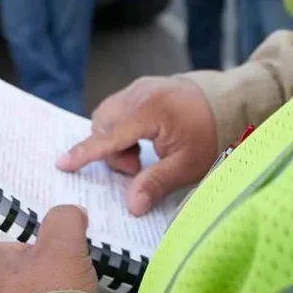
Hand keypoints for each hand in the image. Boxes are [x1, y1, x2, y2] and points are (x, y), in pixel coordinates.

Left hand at [0, 205, 98, 292]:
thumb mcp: (63, 247)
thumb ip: (63, 218)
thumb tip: (69, 213)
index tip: (10, 188)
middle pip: (4, 244)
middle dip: (30, 233)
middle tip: (54, 219)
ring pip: (22, 272)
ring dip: (45, 264)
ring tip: (73, 252)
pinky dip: (52, 287)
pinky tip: (75, 283)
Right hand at [58, 76, 218, 215]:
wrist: (229, 100)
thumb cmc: (212, 133)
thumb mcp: (189, 165)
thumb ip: (156, 183)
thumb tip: (131, 206)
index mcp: (151, 111)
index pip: (110, 135)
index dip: (86, 152)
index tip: (63, 164)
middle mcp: (139, 93)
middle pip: (103, 124)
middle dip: (111, 151)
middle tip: (137, 167)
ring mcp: (139, 86)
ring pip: (107, 116)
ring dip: (115, 140)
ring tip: (141, 156)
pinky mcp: (141, 87)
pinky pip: (117, 109)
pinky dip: (121, 128)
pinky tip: (142, 142)